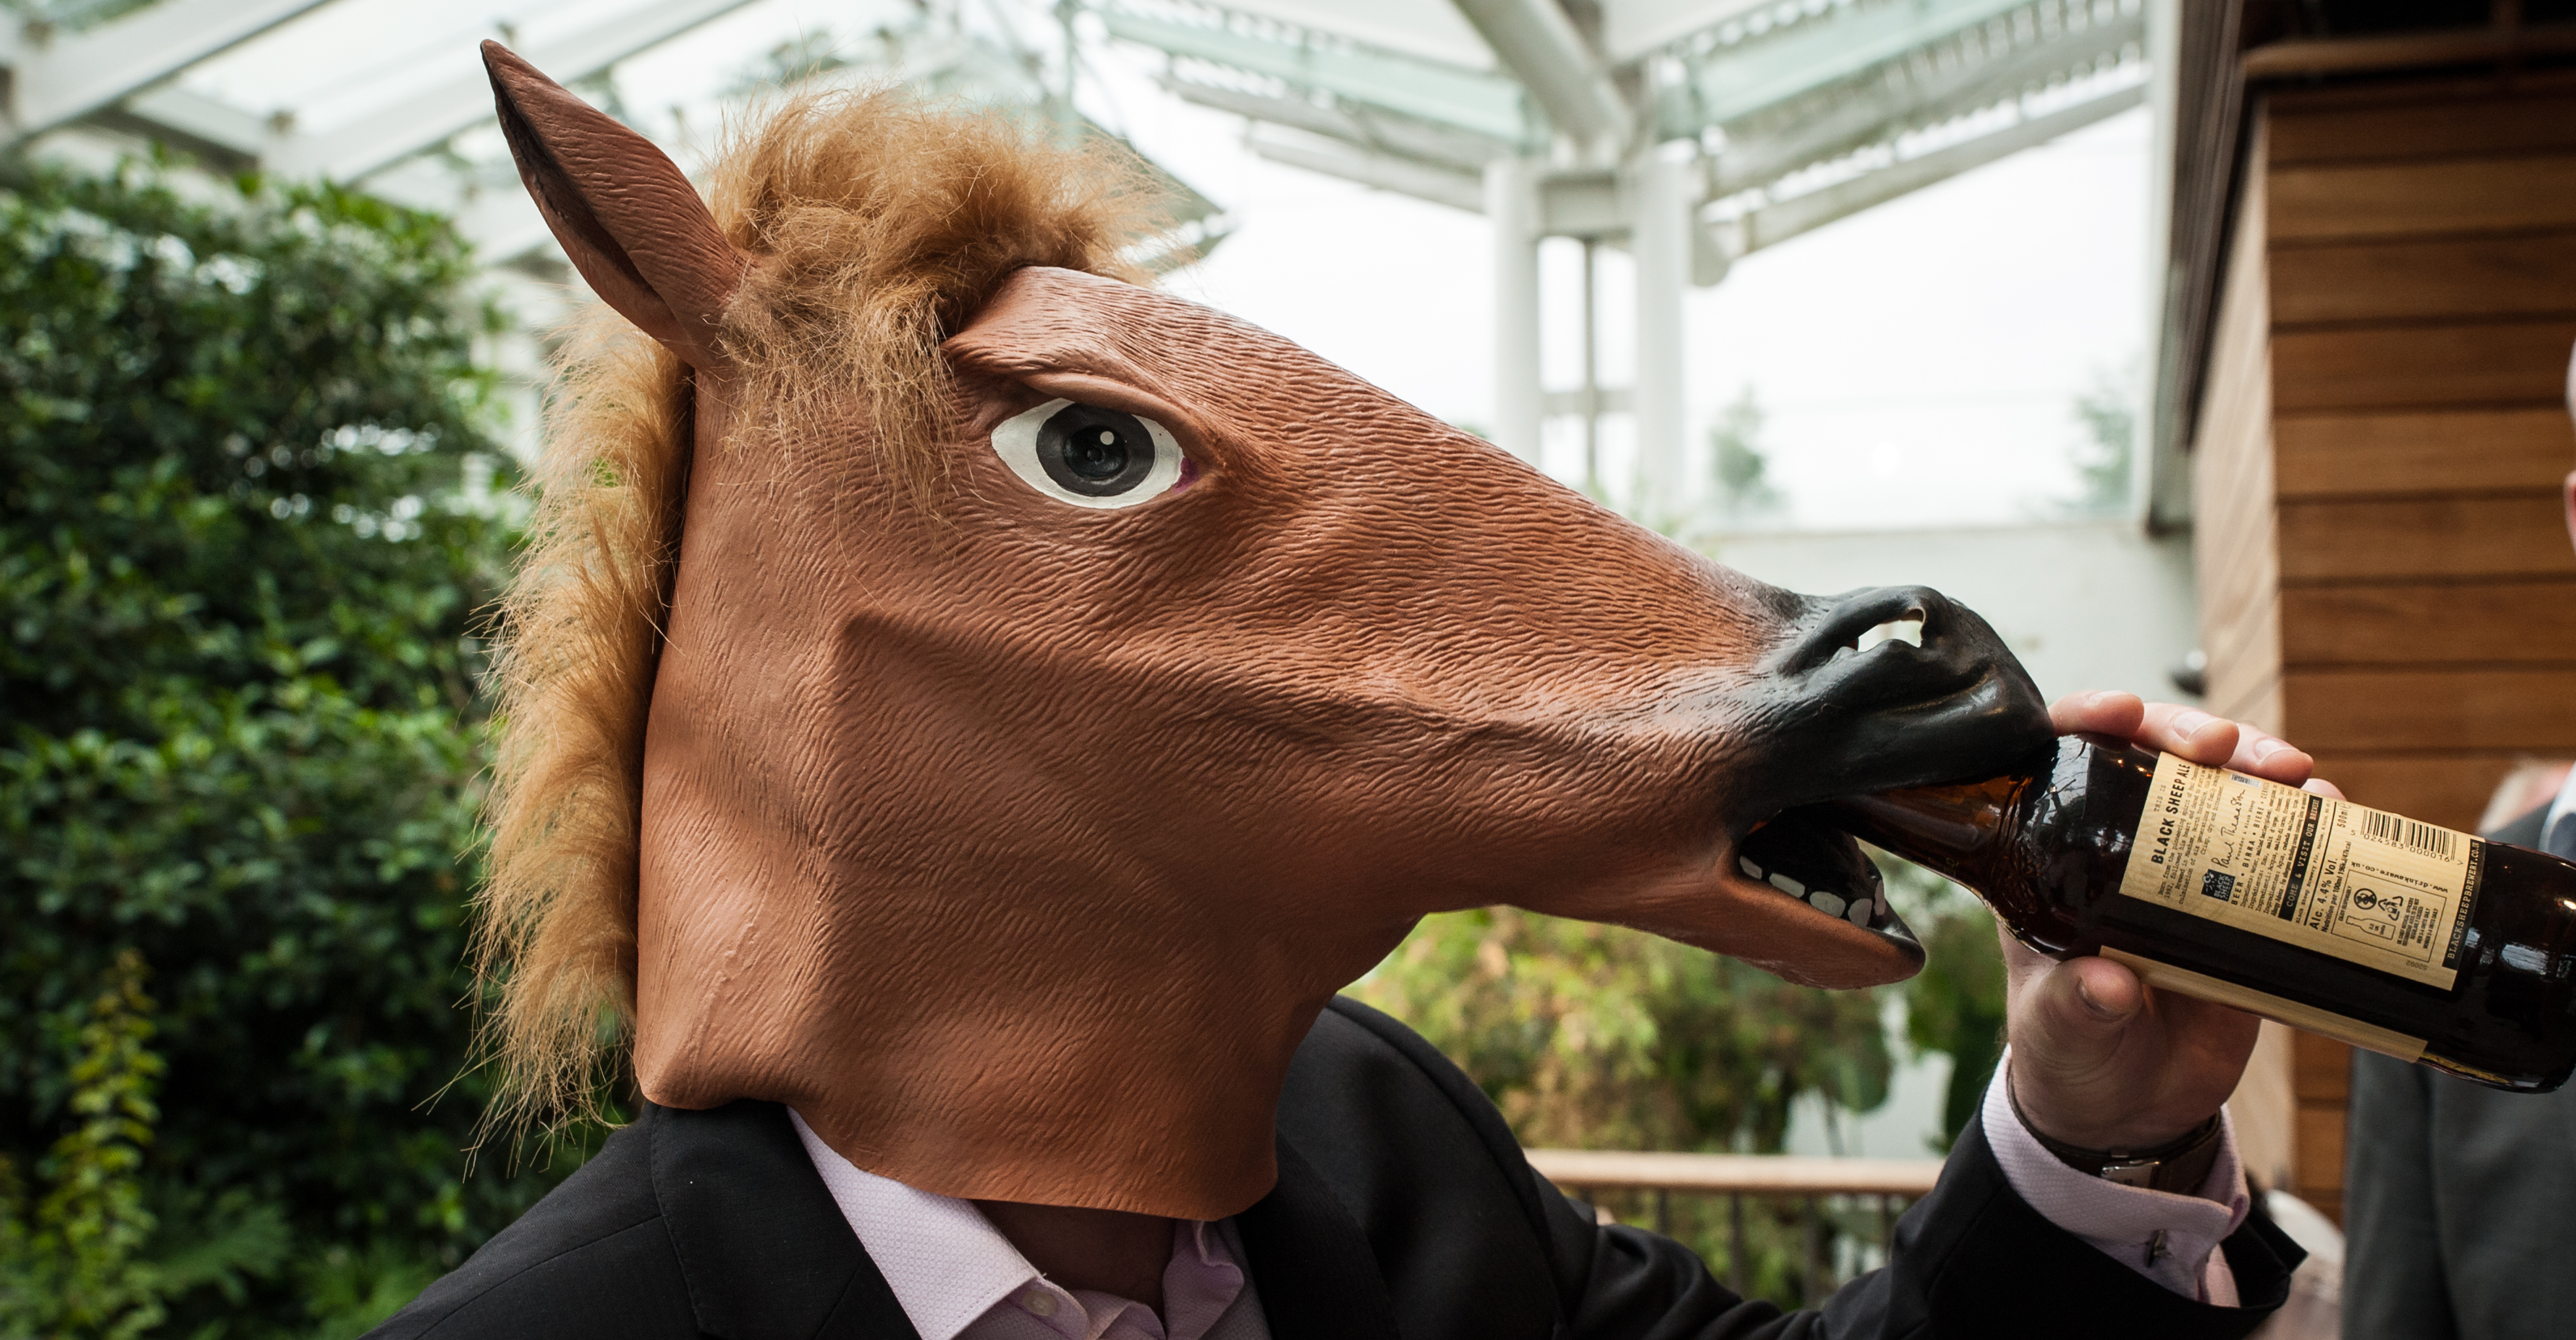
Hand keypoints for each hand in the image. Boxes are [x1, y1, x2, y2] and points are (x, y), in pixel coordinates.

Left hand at [1999, 691, 2347, 1151]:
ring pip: (2221, 790)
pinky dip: (2310, 824)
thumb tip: (2106, 984)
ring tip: (2299, 778)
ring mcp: (2184, 872)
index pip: (2059, 762)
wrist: (2133, 1113)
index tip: (2122, 712)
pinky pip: (2279, 847)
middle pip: (2152, 759)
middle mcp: (2118, 851)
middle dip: (2192, 735)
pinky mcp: (2242, 906)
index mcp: (2052, 862)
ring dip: (2262, 768)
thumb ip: (2074, 1009)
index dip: (2088, 722)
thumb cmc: (2073, 1061)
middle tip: (2227, 749)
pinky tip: (2333, 816)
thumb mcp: (2061, 1035)